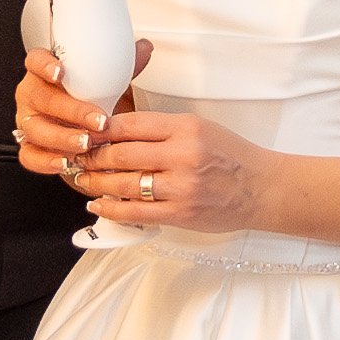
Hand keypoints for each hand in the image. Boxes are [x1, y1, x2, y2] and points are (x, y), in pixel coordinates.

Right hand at [16, 37, 150, 181]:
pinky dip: (46, 160)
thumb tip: (144, 49)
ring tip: (86, 143)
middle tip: (98, 120)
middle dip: (71, 110)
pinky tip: (65, 161)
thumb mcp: (106, 84)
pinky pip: (30, 155)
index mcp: (45, 73)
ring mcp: (29, 122)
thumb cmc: (90, 102)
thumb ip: (122, 67)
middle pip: (41, 98)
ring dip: (62, 137)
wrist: (88, 132)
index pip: (35, 61)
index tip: (60, 72)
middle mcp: (33, 96)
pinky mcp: (29, 147)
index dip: (44, 66)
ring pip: (35, 128)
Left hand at [67, 102, 267, 231]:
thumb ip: (161, 129)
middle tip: (76, 155)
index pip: (129, 125)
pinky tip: (98, 204)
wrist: (262, 189)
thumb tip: (117, 131)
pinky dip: (111, 208)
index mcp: (185, 128)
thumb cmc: (231, 156)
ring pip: (123, 184)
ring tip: (82, 178)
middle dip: (91, 156)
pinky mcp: (180, 214)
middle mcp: (182, 155)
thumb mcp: (199, 127)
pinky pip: (135, 212)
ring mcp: (181, 187)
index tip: (85, 131)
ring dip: (95, 182)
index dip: (99, 129)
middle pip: (120, 154)